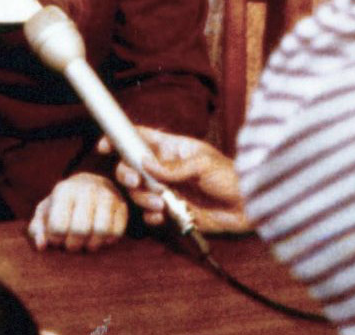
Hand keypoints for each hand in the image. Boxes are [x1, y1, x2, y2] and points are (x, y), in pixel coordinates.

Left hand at [28, 173, 128, 252]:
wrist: (88, 186)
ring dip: (91, 244)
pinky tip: (98, 237)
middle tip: (71, 244)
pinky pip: (117, 233)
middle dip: (74, 244)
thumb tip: (41, 246)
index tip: (56, 240)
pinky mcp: (122, 206)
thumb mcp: (45, 213)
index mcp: (64, 190)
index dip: (56, 240)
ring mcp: (107, 196)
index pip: (58, 225)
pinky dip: (107, 241)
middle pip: (81, 230)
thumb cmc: (62, 205)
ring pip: (102, 231)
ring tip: (85, 242)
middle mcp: (87, 189)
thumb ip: (37, 229)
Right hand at [97, 128, 248, 233]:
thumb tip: (145, 164)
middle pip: (130, 167)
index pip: (138, 137)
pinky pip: (151, 214)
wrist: (250, 206)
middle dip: (127, 174)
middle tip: (137, 182)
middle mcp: (163, 168)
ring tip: (163, 203)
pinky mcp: (173, 211)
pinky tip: (163, 216)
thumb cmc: (229, 176)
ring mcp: (167, 190)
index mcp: (170, 148)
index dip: (119, 138)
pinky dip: (152, 216)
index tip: (105, 146)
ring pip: (138, 192)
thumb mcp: (202, 164)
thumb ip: (172, 167)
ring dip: (144, 198)